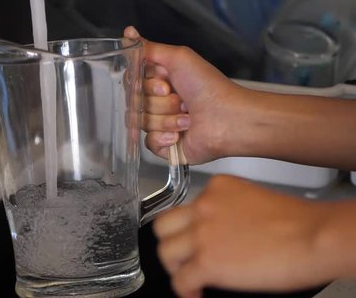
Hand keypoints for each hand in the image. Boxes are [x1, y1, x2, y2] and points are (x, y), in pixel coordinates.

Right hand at [123, 26, 245, 163]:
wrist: (227, 119)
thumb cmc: (209, 87)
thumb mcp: (179, 57)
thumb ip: (149, 48)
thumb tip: (128, 34)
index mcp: (159, 81)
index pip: (131, 82)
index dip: (144, 84)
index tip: (164, 83)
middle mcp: (158, 102)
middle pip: (134, 102)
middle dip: (157, 101)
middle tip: (179, 98)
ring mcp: (160, 124)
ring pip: (142, 122)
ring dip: (166, 118)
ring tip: (186, 117)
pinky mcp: (164, 145)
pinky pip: (148, 142)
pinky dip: (165, 136)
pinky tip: (180, 133)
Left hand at [153, 175, 332, 297]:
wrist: (314, 237)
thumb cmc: (298, 223)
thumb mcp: (254, 201)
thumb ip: (229, 210)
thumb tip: (222, 233)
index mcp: (217, 189)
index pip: (186, 208)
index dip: (188, 229)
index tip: (196, 242)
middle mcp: (203, 207)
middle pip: (163, 226)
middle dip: (172, 245)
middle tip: (184, 259)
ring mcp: (202, 234)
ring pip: (165, 252)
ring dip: (175, 268)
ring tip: (190, 278)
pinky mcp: (207, 261)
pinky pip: (180, 280)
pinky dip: (184, 290)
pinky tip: (195, 294)